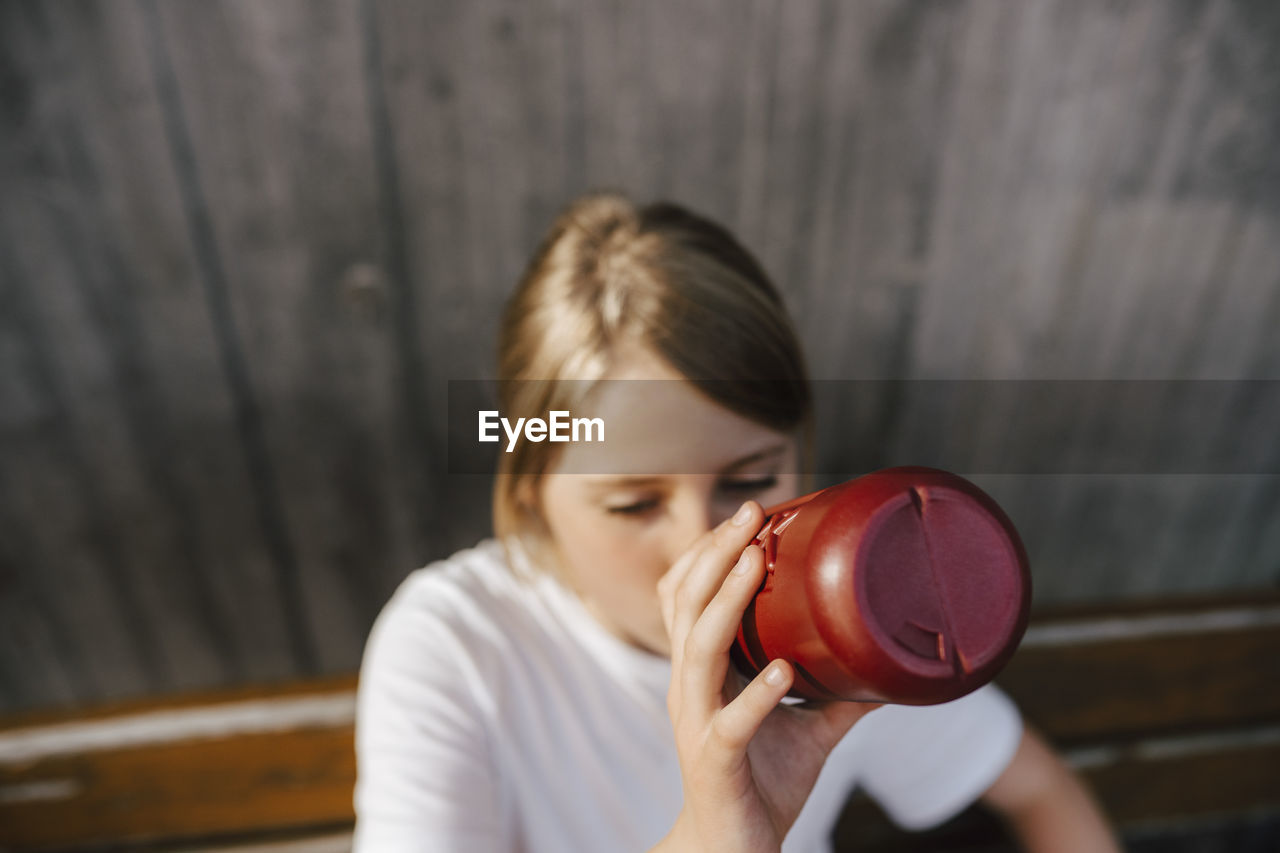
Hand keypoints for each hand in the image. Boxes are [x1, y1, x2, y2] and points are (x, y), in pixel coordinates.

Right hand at [653, 500, 881, 852]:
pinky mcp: (716, 761)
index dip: (710, 552)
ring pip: (697, 648)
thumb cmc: (762, 782)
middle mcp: (690, 687)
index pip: (688, 596)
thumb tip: (890, 663)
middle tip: (750, 515)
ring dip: (727, 602)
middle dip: (715, 555)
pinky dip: (757, 695)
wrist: (734, 852)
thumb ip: (840, 693)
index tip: (750, 515)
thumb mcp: (808, 728)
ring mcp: (698, 723)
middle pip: (685, 604)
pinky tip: (784, 672)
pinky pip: (732, 723)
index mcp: (704, 671)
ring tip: (755, 563)